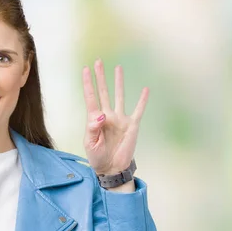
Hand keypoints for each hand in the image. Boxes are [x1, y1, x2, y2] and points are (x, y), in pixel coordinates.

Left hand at [82, 59, 148, 175]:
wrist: (111, 168)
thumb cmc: (97, 156)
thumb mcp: (90, 144)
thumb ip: (93, 128)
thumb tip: (101, 115)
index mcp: (94, 119)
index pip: (90, 97)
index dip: (88, 83)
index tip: (85, 69)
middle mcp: (107, 115)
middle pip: (103, 92)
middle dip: (100, 77)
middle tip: (98, 62)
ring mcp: (120, 119)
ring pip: (119, 96)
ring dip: (118, 82)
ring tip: (118, 68)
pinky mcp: (131, 125)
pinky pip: (138, 110)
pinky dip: (142, 100)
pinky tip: (146, 89)